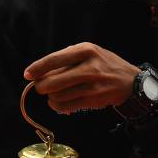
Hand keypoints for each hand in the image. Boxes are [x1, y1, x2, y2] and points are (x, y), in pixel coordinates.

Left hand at [24, 42, 140, 113]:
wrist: (131, 81)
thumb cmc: (104, 65)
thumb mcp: (88, 53)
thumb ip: (66, 60)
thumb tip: (40, 73)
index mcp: (85, 50)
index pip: (54, 59)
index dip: (37, 68)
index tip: (27, 74)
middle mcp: (88, 66)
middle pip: (52, 81)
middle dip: (42, 87)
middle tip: (42, 87)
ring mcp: (92, 85)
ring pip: (58, 96)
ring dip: (51, 98)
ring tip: (55, 95)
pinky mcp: (93, 99)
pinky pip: (66, 106)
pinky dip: (58, 106)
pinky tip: (60, 103)